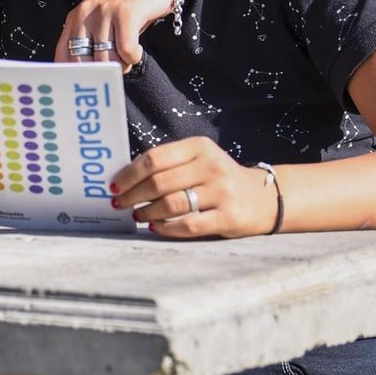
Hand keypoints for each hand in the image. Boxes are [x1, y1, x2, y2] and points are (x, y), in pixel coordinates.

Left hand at [55, 0, 177, 71]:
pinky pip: (126, 51)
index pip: (62, 55)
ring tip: (127, 56)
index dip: (70, 76)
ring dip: (120, 66)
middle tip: (113, 71)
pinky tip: (137, 48)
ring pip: (106, 59)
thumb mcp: (102, 25)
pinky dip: (133, 58)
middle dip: (99, 74)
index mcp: (75, 18)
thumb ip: (90, 46)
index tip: (79, 90)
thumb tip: (84, 80)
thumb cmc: (128, 11)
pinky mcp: (126, 13)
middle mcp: (85, 14)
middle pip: (83, 62)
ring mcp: (105, 12)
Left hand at [109, 137, 278, 238]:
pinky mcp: (228, 217)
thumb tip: (125, 179)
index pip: (154, 158)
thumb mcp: (198, 160)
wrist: (262, 198)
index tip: (113, 185)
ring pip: (171, 204)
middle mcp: (211, 166)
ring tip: (136, 215)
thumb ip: (169, 164)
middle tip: (119, 204)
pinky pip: (188, 225)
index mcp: (199, 147)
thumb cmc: (217, 178)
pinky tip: (155, 227)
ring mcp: (222, 192)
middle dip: (132, 195)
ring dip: (146, 212)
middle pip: (159, 182)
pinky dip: (166, 227)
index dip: (129, 174)